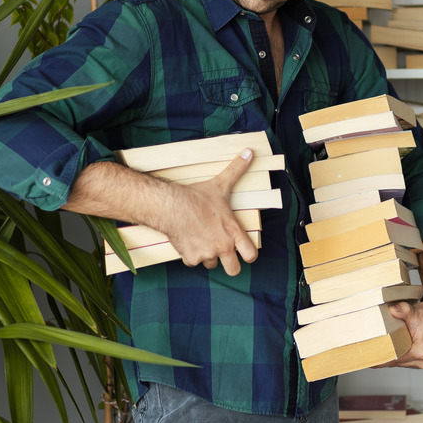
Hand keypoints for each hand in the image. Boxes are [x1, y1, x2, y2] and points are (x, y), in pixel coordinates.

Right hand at [157, 148, 259, 275]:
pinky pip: (193, 262)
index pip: (251, 255)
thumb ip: (237, 170)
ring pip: (211, 264)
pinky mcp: (190, 258)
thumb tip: (250, 152)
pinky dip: (190, 255)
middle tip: (223, 254)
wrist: (171, 206)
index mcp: (233, 232)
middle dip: (230, 264)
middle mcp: (223, 246)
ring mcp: (206, 254)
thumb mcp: (221, 184)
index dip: (249, 255)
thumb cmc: (197, 196)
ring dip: (208, 256)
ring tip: (202, 239)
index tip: (244, 252)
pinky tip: (188, 241)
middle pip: (234, 270)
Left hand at [378, 298, 422, 369]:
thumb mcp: (415, 311)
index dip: (382, 359)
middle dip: (387, 358)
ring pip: (405, 364)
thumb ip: (402, 310)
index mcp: (422, 351)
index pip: (396, 359)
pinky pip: (411, 362)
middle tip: (372, 354)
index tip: (370, 360)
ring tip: (384, 351)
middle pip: (399, 363)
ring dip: (396, 358)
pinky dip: (404, 357)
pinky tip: (397, 350)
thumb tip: (392, 309)